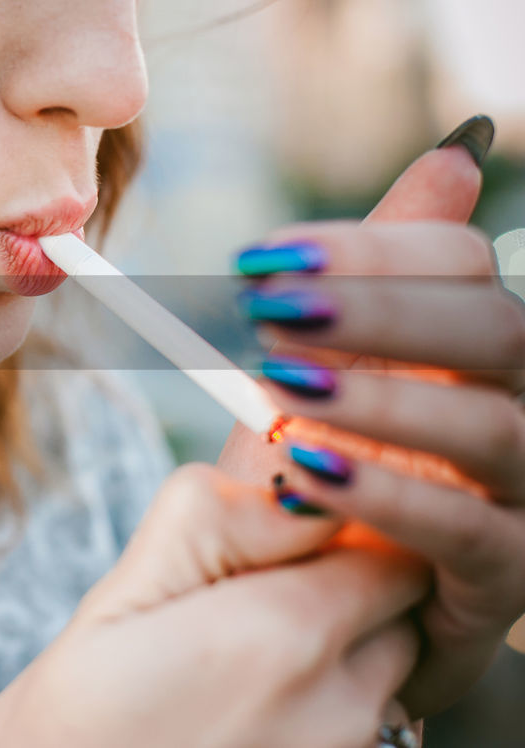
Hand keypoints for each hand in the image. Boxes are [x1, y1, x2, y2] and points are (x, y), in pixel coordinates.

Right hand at [0, 464, 428, 747]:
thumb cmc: (75, 716)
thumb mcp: (125, 587)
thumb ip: (218, 515)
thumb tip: (298, 484)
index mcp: (283, 636)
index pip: (391, 551)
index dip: (339, 537)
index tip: (283, 546)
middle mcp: (336, 709)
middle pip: (396, 615)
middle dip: (341, 597)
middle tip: (249, 609)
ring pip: (382, 679)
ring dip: (335, 661)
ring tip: (236, 674)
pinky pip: (362, 733)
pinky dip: (320, 714)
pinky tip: (244, 719)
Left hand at [217, 123, 524, 717]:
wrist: (349, 605)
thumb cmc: (347, 472)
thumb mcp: (347, 370)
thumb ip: (388, 274)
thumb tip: (458, 153)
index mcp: (482, 342)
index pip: (463, 262)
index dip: (367, 248)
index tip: (258, 261)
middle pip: (497, 327)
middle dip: (380, 308)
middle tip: (269, 308)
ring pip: (494, 427)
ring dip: (381, 399)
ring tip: (281, 384)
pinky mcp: (509, 577)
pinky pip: (467, 531)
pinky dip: (384, 494)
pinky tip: (303, 474)